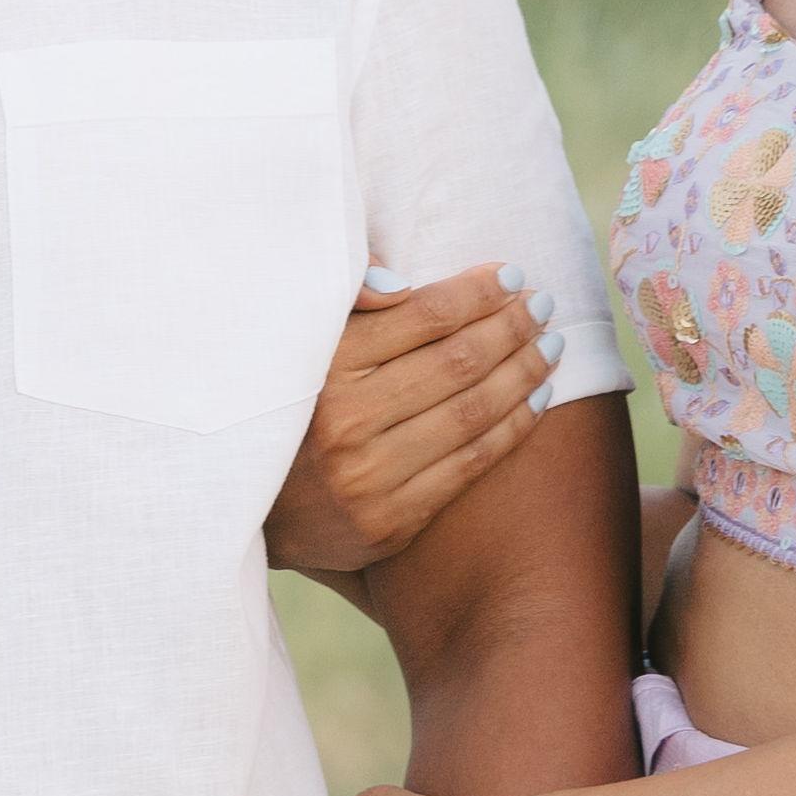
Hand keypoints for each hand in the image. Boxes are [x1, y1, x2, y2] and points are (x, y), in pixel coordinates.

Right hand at [268, 266, 551, 580]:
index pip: (422, 316)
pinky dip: (511, 428)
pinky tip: (537, 398)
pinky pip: (468, 466)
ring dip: (522, 372)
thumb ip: (343, 303)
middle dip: (510, 326)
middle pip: (457, 362)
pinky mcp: (388, 523)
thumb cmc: (282, 407)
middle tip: (544, 303)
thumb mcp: (292, 344)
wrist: (245, 508)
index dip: (475, 292)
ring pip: (471, 412)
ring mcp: (368, 477)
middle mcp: (344, 421)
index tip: (511, 273)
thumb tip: (402, 280)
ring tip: (550, 344)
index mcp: (322, 366)